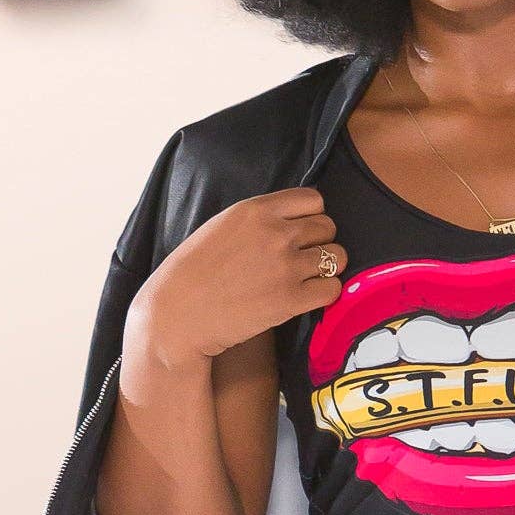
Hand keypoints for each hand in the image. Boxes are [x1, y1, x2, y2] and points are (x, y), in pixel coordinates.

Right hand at [124, 189, 346, 379]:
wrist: (177, 314)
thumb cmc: (192, 273)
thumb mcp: (222, 227)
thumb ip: (257, 220)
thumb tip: (288, 223)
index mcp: (256, 210)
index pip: (313, 200)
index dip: (311, 217)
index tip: (301, 231)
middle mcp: (276, 233)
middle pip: (327, 227)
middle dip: (320, 242)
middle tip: (303, 259)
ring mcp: (286, 267)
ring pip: (337, 257)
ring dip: (327, 268)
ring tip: (308, 278)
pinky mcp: (291, 300)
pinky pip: (332, 289)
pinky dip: (326, 293)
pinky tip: (308, 297)